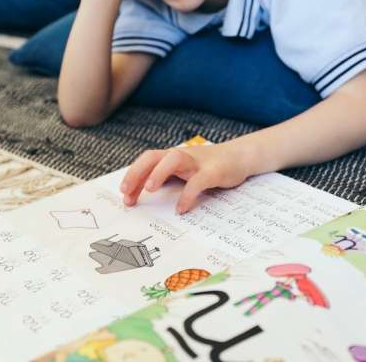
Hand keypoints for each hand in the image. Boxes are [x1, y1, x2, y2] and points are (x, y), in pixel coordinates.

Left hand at [120, 144, 251, 213]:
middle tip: (126, 192)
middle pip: (153, 156)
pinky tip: (181, 208)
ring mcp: (198, 162)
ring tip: (150, 190)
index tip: (124, 196)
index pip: (146, 162)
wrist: (240, 157)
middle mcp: (182, 156)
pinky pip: (198, 180)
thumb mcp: (184, 172)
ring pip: (174, 159)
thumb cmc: (209, 168)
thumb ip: (168, 179)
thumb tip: (144, 194)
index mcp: (172, 157)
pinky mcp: (214, 171)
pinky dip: (188, 194)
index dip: (132, 176)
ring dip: (159, 173)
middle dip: (137, 172)